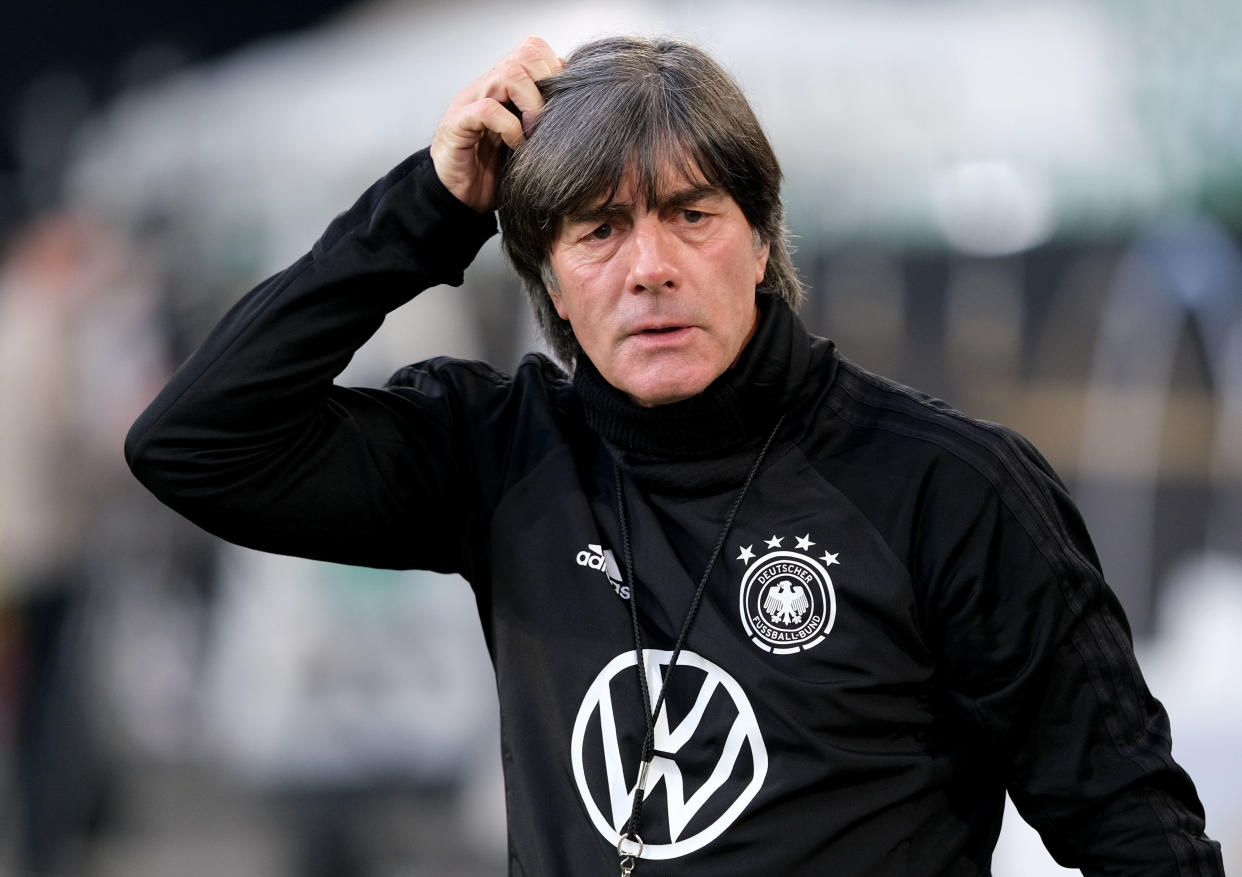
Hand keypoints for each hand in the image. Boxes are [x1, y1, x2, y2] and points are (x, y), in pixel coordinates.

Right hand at [430, 36, 562, 212]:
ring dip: (531, 104)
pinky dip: (509, 127)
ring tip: (534, 133)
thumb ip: (545, 118)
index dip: (555, 72)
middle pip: (526, 52)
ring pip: (508, 74)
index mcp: (505, 85)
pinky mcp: (457, 123)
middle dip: (548, 84)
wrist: (458, 198)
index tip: (563, 105)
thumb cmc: (494, 171)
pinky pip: (487, 110)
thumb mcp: (528, 140)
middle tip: (550, 119)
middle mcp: (488, 85)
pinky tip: (515, 145)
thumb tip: (579, 105)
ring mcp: (470, 100)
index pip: (535, 50)